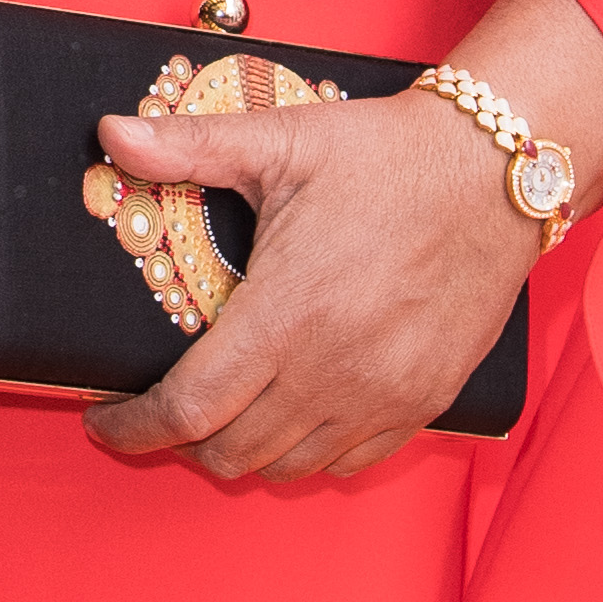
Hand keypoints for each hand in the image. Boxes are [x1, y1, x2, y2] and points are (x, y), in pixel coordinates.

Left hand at [81, 83, 538, 484]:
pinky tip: (290, 415)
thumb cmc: (387, 154)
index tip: (104, 421)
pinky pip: (349, 462)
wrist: (497, 170)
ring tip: (222, 412)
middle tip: (160, 410)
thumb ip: (188, 146)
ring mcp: (384, 394)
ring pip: (288, 466)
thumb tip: (108, 135)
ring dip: (241, 450)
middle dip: (179, 442)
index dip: (133, 428)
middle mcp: (334, 370)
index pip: (188, 409)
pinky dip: (306, 453)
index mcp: (287, 313)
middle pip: (230, 452)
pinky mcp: (425, 401)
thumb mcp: (281, 140)